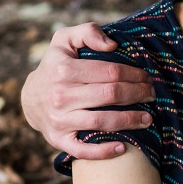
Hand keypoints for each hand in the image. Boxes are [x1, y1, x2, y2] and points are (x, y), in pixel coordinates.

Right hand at [19, 23, 154, 158]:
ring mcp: (59, 120)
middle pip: (110, 95)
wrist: (30, 98)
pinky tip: (123, 148)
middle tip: (152, 94)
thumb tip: (112, 45)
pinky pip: (83, 150)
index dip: (133, 74)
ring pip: (102, 121)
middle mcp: (60, 95)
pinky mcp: (59, 140)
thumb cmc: (55, 66)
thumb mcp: (64, 40)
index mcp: (64, 70)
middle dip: (137, 94)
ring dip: (130, 121)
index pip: (109, 71)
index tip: (146, 76)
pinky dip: (104, 152)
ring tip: (148, 119)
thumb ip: (87, 32)